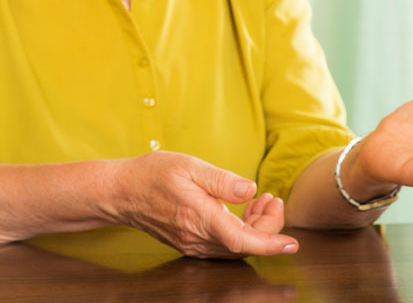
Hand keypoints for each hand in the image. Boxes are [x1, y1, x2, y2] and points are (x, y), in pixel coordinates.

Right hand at [106, 151, 296, 258]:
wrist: (120, 192)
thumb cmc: (150, 175)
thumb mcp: (188, 166)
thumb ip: (221, 180)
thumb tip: (249, 189)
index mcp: (199, 217)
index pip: (242, 240)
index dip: (271, 243)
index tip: (292, 243)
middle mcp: (197, 237)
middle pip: (245, 244)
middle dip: (268, 225)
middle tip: (274, 199)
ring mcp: (193, 244)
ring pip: (236, 246)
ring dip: (255, 228)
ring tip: (262, 201)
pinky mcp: (190, 243)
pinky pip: (223, 245)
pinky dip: (240, 231)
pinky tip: (241, 211)